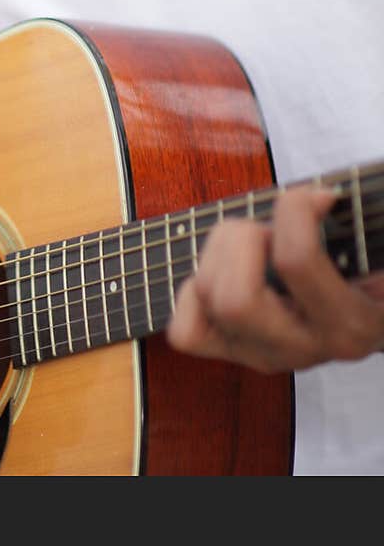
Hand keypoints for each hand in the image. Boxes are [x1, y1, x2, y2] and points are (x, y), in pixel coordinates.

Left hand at [166, 185, 383, 372]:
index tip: (320, 197)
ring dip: (218, 251)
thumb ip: (355, 228)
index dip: (296, 209)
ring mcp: (265, 354)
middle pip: (235, 299)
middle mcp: (303, 349)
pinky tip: (226, 272)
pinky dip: (192, 293)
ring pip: (208, 299)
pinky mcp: (234, 351)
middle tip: (271, 229)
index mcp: (348, 323)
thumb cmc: (369, 265)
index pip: (296, 261)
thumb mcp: (374, 249)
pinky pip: (186, 330)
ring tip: (252, 242)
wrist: (369, 313)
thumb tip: (322, 199)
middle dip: (243, 241)